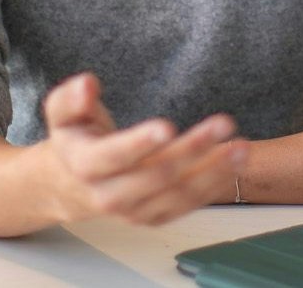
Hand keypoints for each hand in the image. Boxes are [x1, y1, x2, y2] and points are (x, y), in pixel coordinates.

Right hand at [39, 72, 248, 226]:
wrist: (72, 184)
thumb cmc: (75, 139)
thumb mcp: (62, 113)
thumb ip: (71, 98)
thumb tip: (87, 84)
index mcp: (86, 165)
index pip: (114, 157)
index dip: (140, 143)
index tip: (166, 126)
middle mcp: (110, 195)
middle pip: (156, 175)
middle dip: (192, 149)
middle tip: (221, 124)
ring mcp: (134, 211)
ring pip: (178, 194)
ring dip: (213, 172)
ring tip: (240, 148)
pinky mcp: (154, 216)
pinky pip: (188, 204)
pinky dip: (214, 184)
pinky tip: (234, 163)